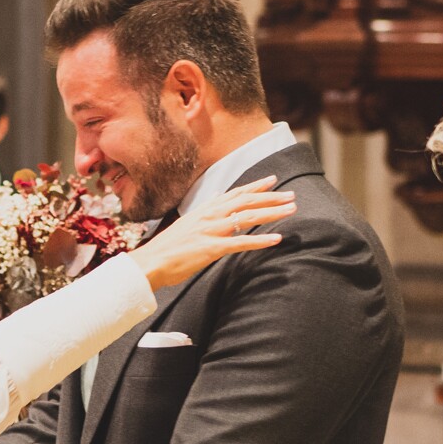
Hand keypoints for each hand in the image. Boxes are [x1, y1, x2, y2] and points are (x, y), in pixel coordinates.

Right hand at [130, 176, 294, 289]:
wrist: (150, 262)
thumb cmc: (167, 248)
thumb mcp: (186, 225)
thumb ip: (203, 215)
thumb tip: (214, 203)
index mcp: (204, 209)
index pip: (234, 193)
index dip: (255, 186)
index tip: (273, 180)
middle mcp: (210, 216)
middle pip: (246, 201)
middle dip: (272, 197)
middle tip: (292, 195)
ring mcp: (211, 231)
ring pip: (248, 217)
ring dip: (272, 213)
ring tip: (291, 210)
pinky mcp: (212, 248)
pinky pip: (241, 243)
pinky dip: (261, 240)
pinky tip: (276, 239)